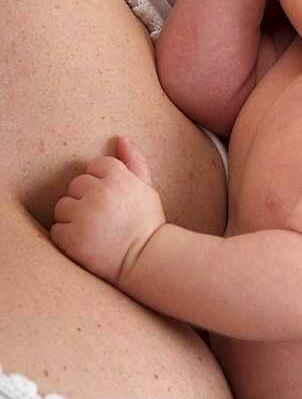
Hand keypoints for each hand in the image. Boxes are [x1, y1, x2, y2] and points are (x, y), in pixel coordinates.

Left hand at [50, 136, 164, 285]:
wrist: (146, 261)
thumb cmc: (146, 223)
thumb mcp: (146, 188)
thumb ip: (133, 161)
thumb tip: (121, 138)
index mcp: (118, 177)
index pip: (94, 166)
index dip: (103, 184)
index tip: (114, 201)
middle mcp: (100, 192)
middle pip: (75, 185)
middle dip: (86, 200)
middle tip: (104, 218)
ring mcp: (84, 215)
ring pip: (63, 206)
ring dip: (73, 218)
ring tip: (94, 231)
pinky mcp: (72, 238)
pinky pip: (57, 230)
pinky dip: (67, 238)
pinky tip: (86, 244)